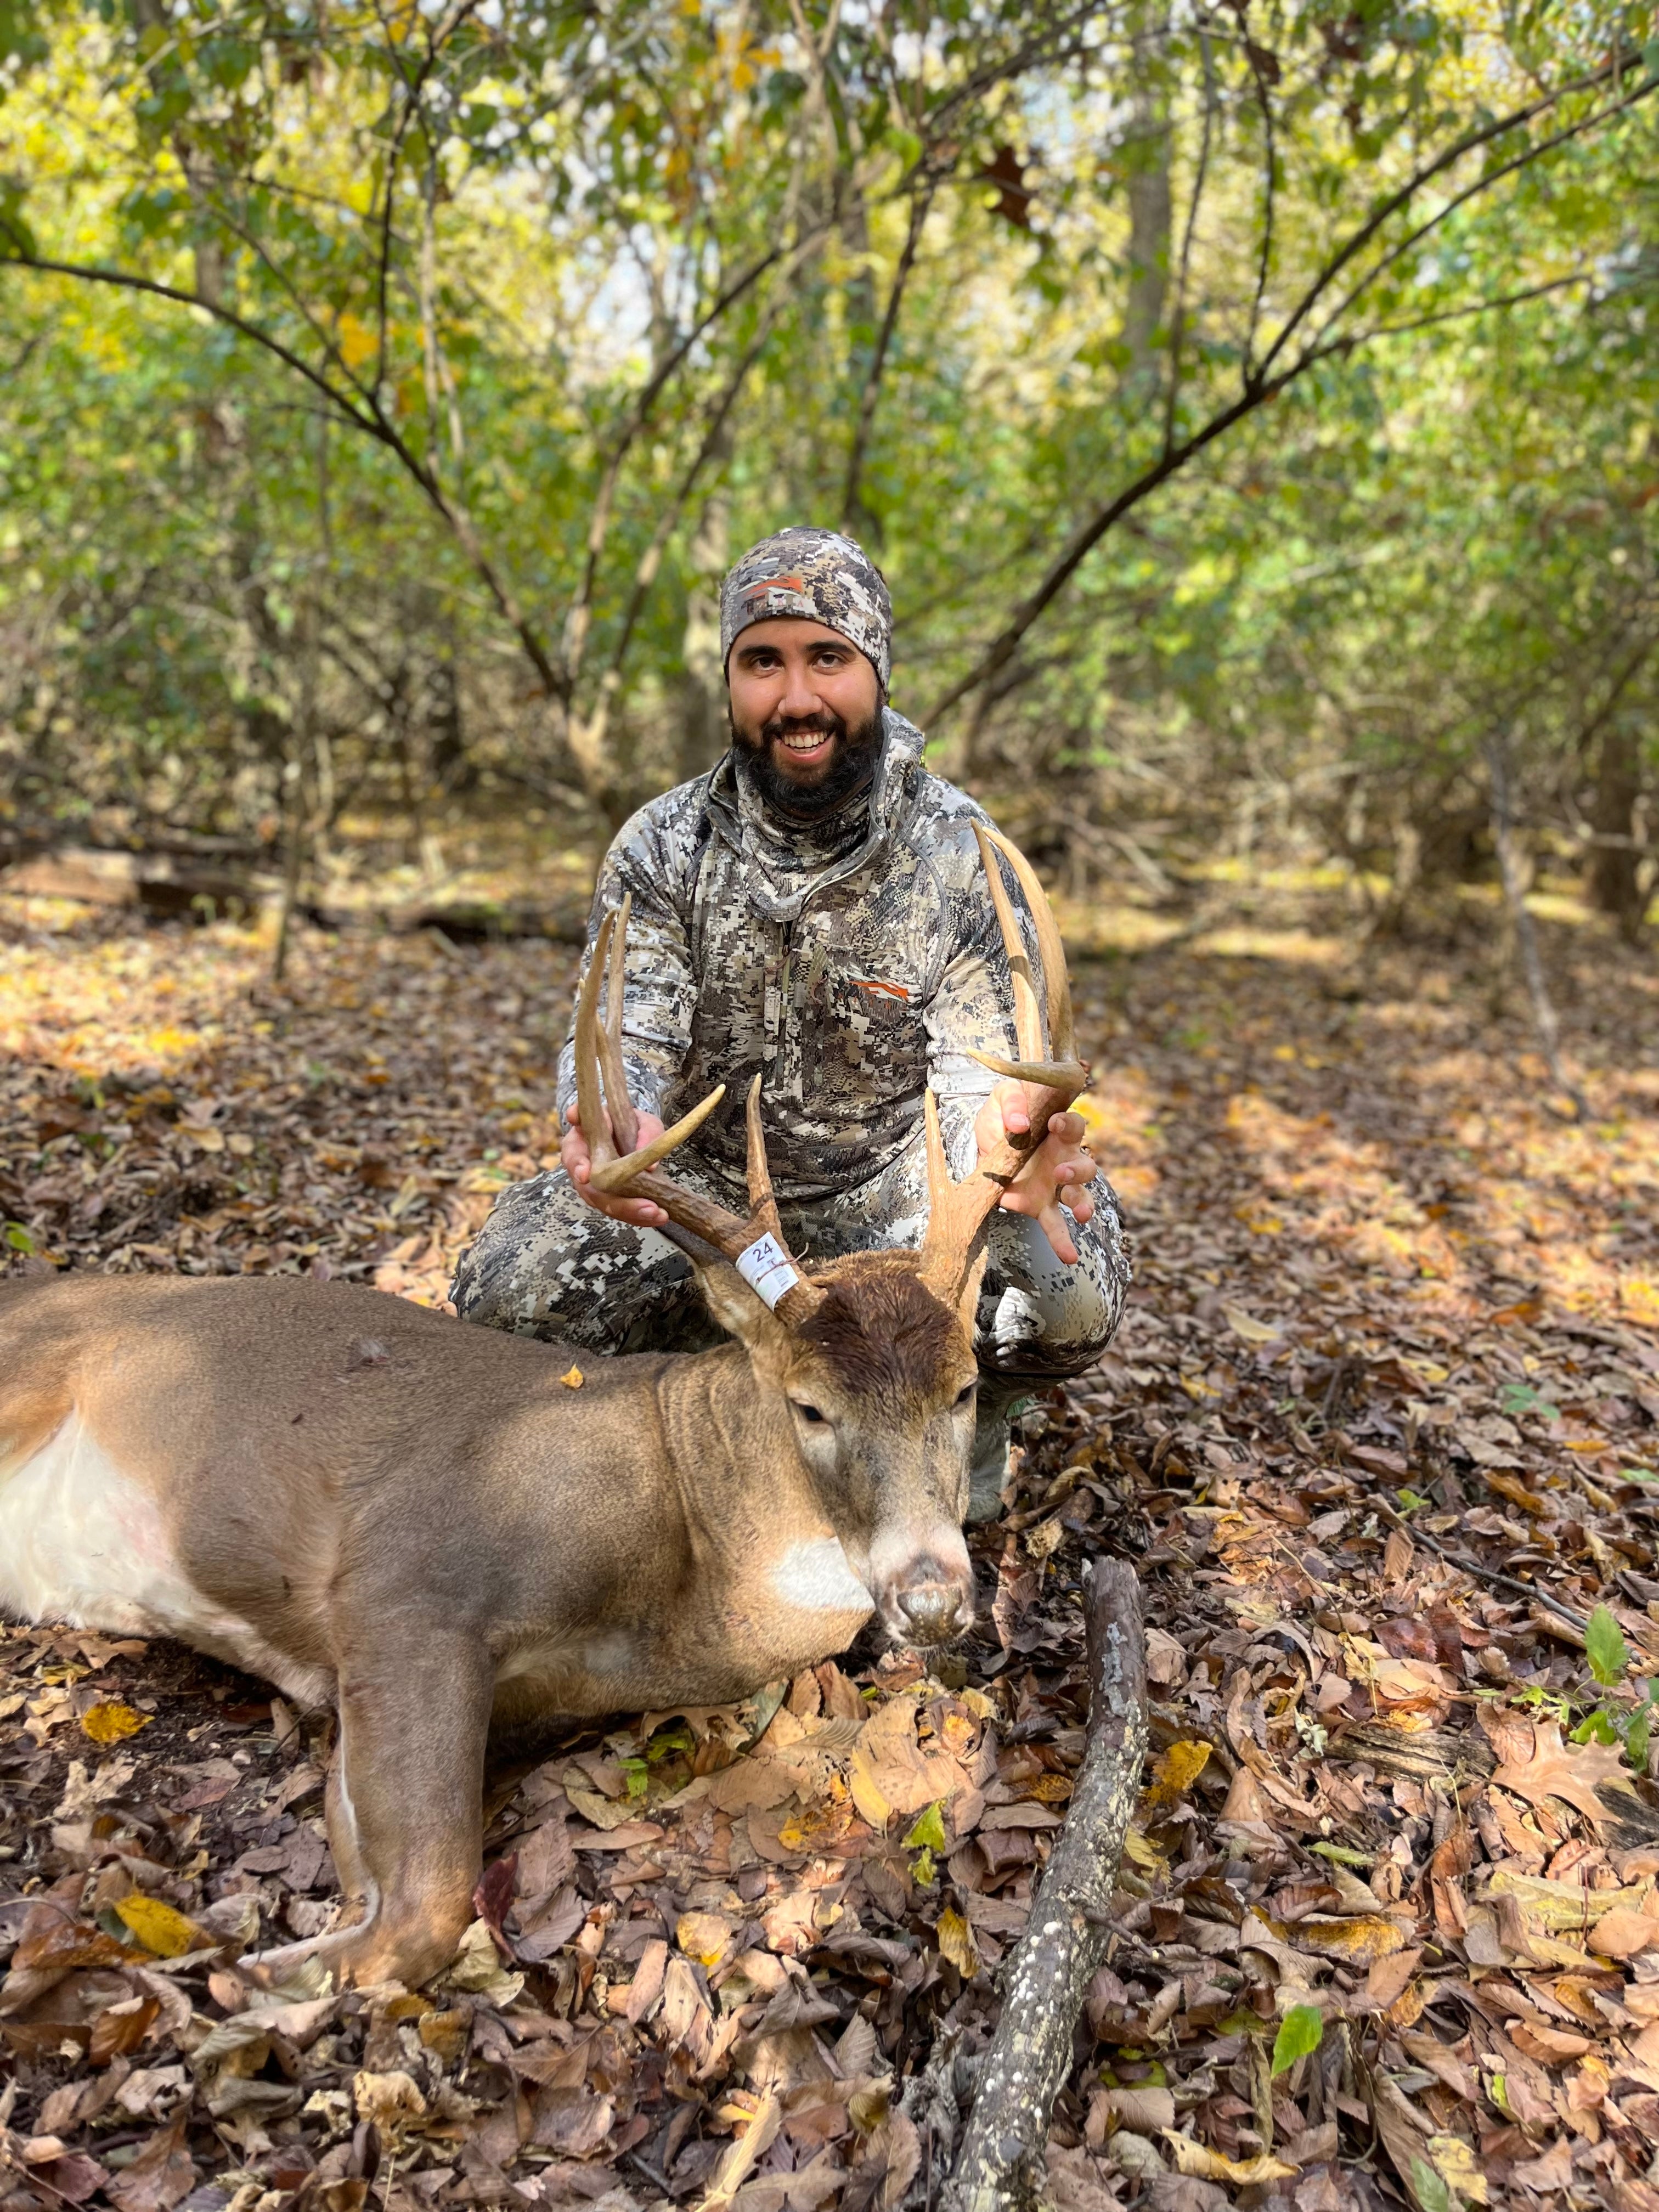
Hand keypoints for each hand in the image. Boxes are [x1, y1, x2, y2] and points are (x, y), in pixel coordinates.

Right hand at [562, 1102, 668, 1228]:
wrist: (627, 1134)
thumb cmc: (626, 1123)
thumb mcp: (640, 1120)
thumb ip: (646, 1133)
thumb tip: (651, 1166)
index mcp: (580, 1141)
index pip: (573, 1153)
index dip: (577, 1165)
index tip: (585, 1174)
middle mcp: (582, 1168)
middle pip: (591, 1191)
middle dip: (618, 1203)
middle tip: (645, 1206)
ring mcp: (593, 1187)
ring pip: (605, 1205)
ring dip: (631, 1212)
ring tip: (657, 1214)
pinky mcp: (607, 1198)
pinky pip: (619, 1211)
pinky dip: (638, 1216)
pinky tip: (657, 1217)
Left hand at [973, 1081, 1096, 1265]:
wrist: (984, 1144)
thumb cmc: (1002, 1118)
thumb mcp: (1001, 1101)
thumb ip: (1011, 1104)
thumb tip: (1020, 1124)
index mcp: (1057, 1132)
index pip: (1074, 1126)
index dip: (1069, 1124)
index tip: (1055, 1124)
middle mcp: (1063, 1159)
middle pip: (1085, 1165)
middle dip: (1077, 1169)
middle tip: (1060, 1171)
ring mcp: (1055, 1186)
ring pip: (1079, 1196)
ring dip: (1082, 1204)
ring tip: (1081, 1215)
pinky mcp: (1040, 1206)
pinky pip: (1056, 1226)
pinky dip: (1062, 1242)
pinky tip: (1070, 1256)